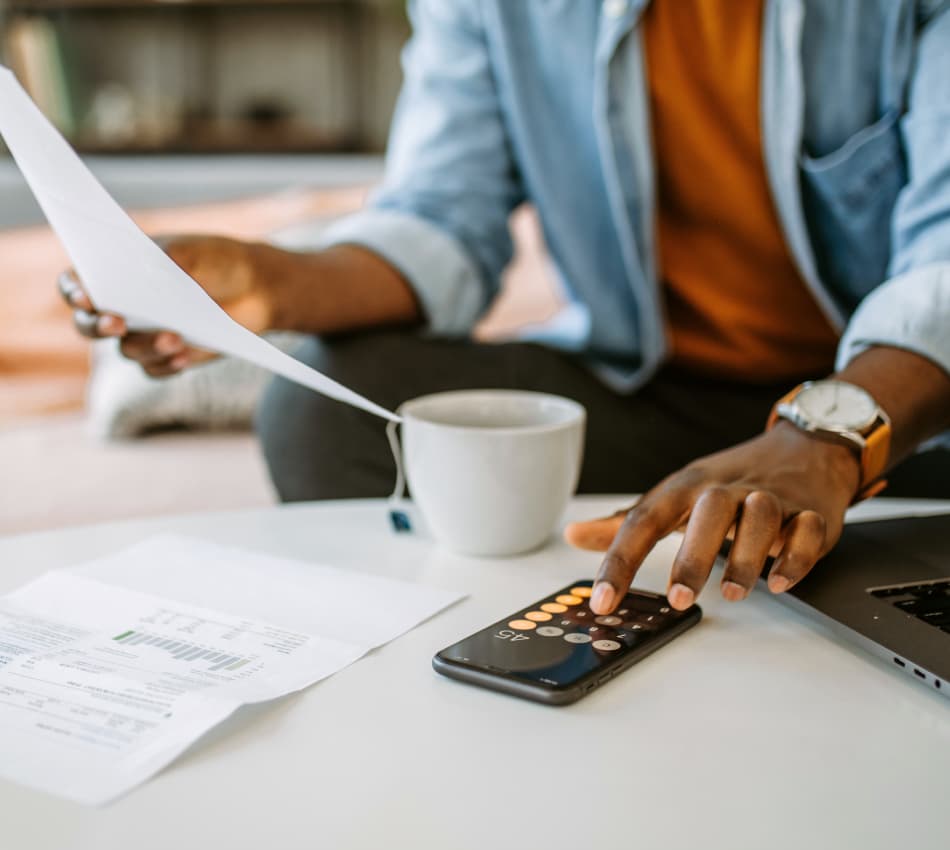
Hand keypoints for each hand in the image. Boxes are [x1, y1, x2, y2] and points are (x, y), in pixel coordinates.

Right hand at [58, 235, 275, 377]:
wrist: (258, 288)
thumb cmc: (219, 261)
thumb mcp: (199, 251)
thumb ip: (173, 257)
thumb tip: (154, 266)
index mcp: (116, 271)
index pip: (77, 283)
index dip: (75, 290)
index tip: (87, 295)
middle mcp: (123, 306)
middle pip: (89, 324)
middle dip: (98, 326)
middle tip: (116, 323)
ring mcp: (144, 334)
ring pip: (127, 350)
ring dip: (147, 345)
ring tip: (176, 338)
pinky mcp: (168, 357)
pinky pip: (154, 369)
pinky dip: (166, 365)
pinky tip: (184, 356)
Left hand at [564, 422, 861, 613]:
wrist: (804, 448)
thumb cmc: (727, 482)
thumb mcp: (673, 496)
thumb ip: (625, 523)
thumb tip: (574, 535)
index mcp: (685, 487)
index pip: (645, 520)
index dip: (620, 561)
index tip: (602, 600)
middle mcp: (726, 489)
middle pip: (708, 512)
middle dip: (692, 556)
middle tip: (678, 598)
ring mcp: (772, 498)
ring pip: (760, 518)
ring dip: (745, 557)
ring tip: (732, 593)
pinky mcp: (811, 513)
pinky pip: (807, 531)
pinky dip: (796, 556)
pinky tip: (780, 581)